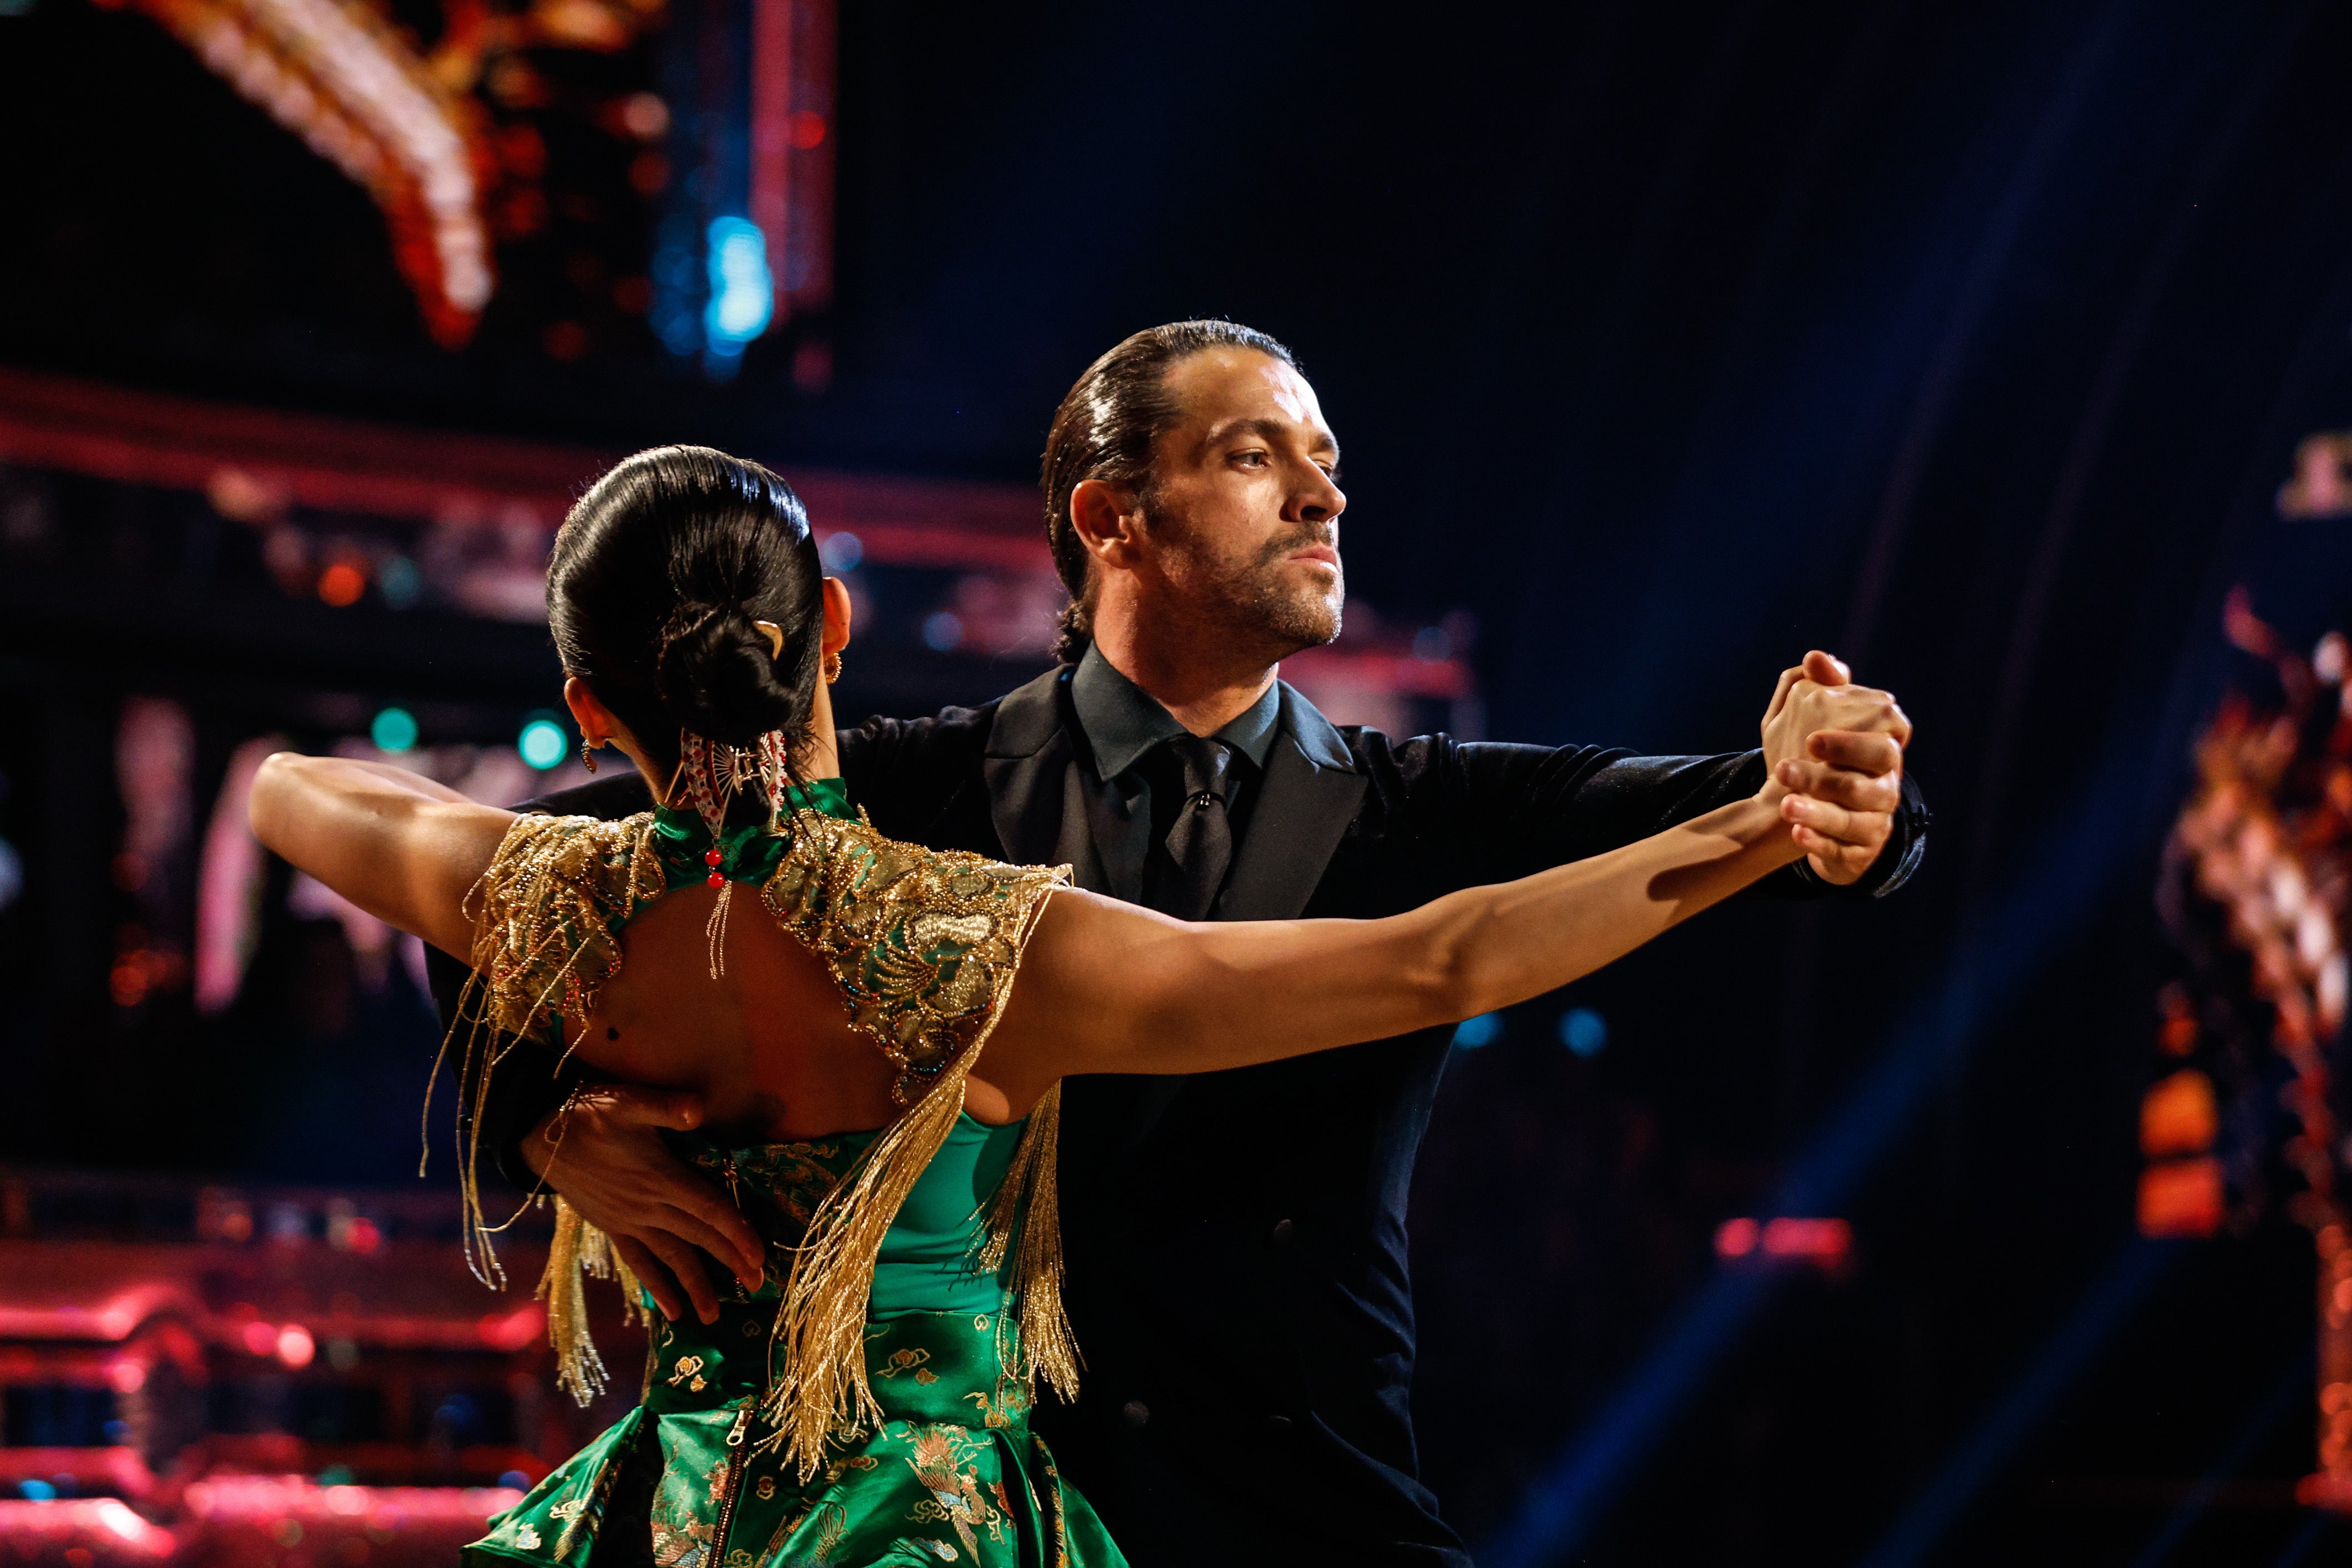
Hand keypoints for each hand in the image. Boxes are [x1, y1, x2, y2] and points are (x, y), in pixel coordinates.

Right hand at [524, 1085, 766, 1323]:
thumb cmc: (589, 1114)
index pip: (709, 1208)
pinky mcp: (612, 1228)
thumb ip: (665, 1107)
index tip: (760, 1256)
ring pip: (670, 1258)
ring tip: (713, 1317)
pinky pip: (639, 1263)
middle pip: (698, 1237)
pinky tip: (671, 1310)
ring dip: (695, 1286)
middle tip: (759, 1286)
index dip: (737, 1231)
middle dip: (730, 1262)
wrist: (540, 1135)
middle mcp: (648, 1206)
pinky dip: (656, 1287)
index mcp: (660, 1176)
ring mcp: (629, 1221)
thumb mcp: (627, 1101)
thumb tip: (698, 1109)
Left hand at [1758, 650, 1912, 884]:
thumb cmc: (1816, 758)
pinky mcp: (1858, 853)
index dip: (1852, 740)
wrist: (1803, 814)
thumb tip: (1816, 657)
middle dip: (1828, 777)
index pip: (1886, 741)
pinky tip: (1795, 831)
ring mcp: (1874, 822)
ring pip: (1853, 819)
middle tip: (1786, 768)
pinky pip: (1842, 850)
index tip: (1811, 738)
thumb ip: (1819, 687)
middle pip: (1868, 783)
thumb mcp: (1812, 720)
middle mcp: (1885, 786)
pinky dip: (1818, 841)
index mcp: (1881, 750)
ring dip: (1817, 811)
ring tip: (1783, 804)